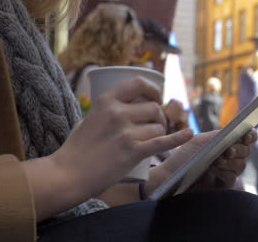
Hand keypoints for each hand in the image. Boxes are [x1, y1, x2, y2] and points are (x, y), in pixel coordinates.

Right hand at [54, 77, 193, 198]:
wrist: (68, 173)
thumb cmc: (77, 147)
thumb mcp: (90, 116)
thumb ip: (110, 108)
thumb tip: (133, 102)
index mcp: (105, 101)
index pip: (137, 83)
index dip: (153, 89)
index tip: (157, 96)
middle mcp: (117, 113)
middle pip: (153, 108)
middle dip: (158, 116)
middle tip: (153, 126)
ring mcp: (126, 133)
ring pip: (158, 127)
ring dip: (159, 132)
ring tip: (151, 139)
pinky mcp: (133, 152)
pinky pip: (162, 142)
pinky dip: (178, 138)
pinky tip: (189, 133)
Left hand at [158, 129, 257, 191]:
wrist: (169, 176)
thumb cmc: (182, 157)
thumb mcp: (199, 141)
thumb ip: (218, 135)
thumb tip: (236, 131)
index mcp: (223, 144)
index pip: (244, 138)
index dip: (250, 136)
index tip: (248, 135)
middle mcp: (227, 157)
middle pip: (246, 151)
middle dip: (239, 149)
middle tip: (228, 150)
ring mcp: (226, 172)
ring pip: (241, 164)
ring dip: (230, 161)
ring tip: (216, 160)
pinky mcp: (223, 186)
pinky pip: (232, 177)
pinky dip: (225, 171)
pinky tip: (214, 169)